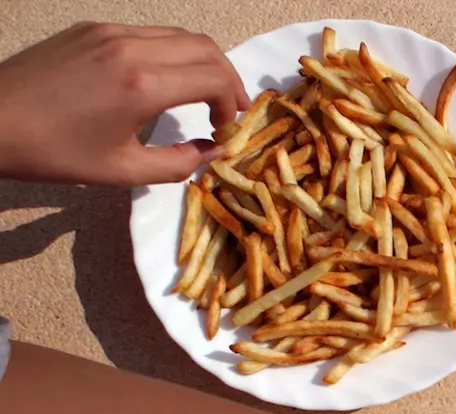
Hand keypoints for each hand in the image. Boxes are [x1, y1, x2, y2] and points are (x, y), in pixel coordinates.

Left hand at [0, 22, 249, 186]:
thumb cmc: (54, 152)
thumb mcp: (122, 171)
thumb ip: (179, 164)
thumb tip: (213, 152)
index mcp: (143, 85)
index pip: (214, 79)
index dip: (231, 106)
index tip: (223, 131)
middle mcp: (132, 48)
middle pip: (206, 48)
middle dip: (227, 79)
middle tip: (228, 109)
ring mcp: (109, 32)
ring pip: (180, 35)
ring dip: (200, 63)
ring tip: (201, 93)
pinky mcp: (91, 29)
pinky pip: (147, 33)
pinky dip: (169, 54)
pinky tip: (160, 81)